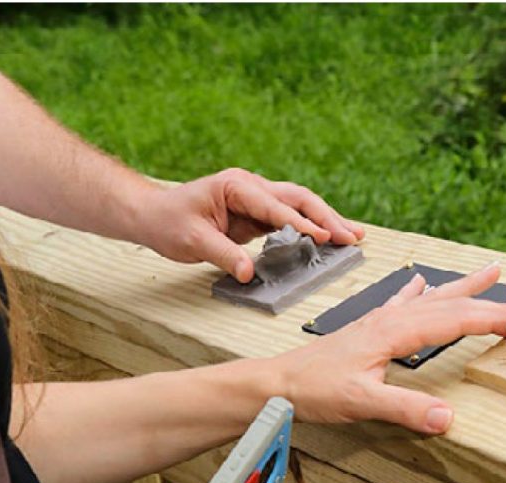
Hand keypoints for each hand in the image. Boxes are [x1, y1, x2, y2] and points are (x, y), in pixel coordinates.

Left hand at [138, 168, 363, 282]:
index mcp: (236, 186)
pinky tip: (328, 238)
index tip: (321, 237)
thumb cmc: (169, 221)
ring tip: (352, 235)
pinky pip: (290, 218)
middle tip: (350, 236)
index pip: (275, 206)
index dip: (300, 222)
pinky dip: (311, 227)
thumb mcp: (193, 241)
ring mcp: (256, 199)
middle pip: (298, 198)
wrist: (154, 214)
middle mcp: (251, 187)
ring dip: (325, 220)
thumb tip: (250, 273)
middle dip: (326, 217)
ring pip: (299, 205)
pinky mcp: (257, 214)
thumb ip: (224, 255)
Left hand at [272, 263, 505, 433]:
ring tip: (488, 272)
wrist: (278, 381)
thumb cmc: (314, 389)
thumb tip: (448, 417)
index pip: (453, 321)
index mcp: (394, 332)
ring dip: (461, 288)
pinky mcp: (369, 328)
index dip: (489, 320)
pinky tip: (420, 282)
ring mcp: (379, 321)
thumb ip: (405, 409)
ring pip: (430, 298)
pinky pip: (403, 303)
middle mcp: (390, 320)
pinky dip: (420, 292)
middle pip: (448, 304)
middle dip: (486, 301)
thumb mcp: (361, 402)